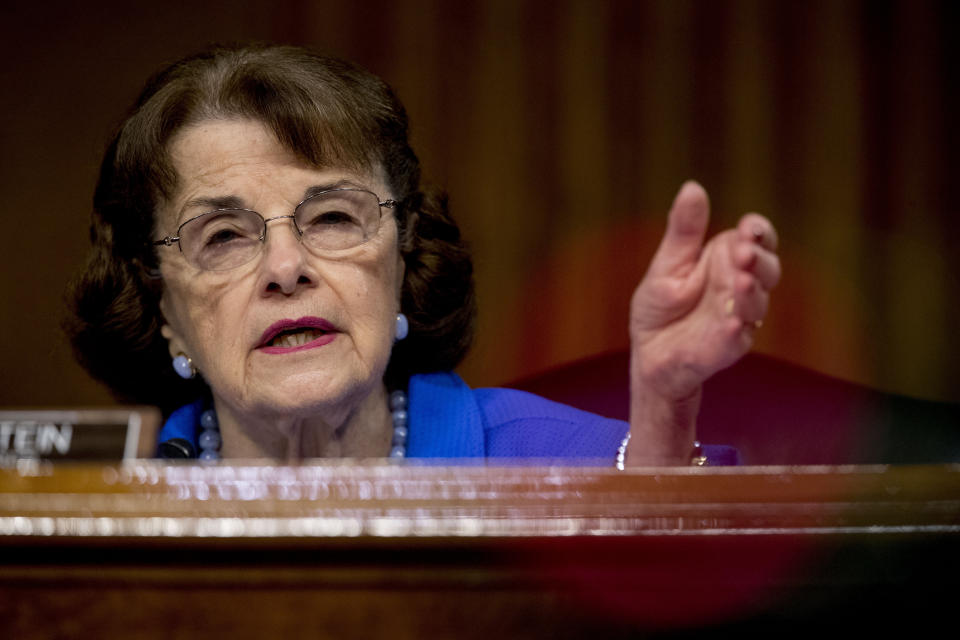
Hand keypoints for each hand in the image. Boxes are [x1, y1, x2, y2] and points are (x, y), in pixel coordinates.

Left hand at [626, 181, 779, 462]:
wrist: (648, 354)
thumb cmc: (660, 308)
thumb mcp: (667, 264)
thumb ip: (683, 231)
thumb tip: (692, 187)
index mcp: (726, 259)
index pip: (756, 239)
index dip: (759, 232)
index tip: (750, 228)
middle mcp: (740, 286)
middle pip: (767, 268)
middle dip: (759, 259)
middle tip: (743, 252)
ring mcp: (739, 316)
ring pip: (758, 302)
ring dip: (752, 291)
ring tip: (741, 281)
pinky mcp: (729, 345)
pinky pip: (738, 336)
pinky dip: (736, 327)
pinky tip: (732, 320)